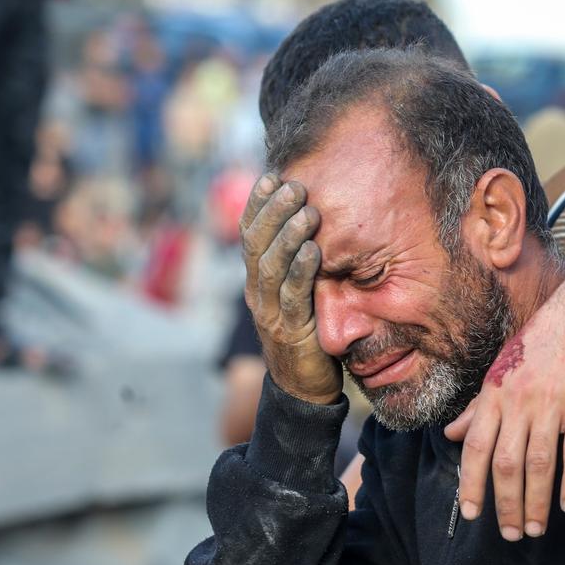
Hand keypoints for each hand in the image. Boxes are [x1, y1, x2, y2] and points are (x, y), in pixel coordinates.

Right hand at [240, 174, 341, 403]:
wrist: (303, 389)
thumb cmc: (306, 334)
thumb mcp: (296, 295)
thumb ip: (296, 264)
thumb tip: (310, 222)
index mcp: (255, 281)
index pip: (250, 236)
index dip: (257, 205)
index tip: (270, 176)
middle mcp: (256, 293)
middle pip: (257, 244)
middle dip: (273, 211)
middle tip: (292, 184)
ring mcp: (270, 313)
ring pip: (272, 266)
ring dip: (289, 235)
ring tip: (306, 210)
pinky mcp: (290, 332)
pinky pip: (293, 296)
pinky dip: (302, 271)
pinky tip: (315, 250)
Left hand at [444, 270, 564, 540]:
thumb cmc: (539, 343)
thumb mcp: (499, 369)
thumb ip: (477, 408)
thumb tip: (450, 436)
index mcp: (494, 394)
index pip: (476, 448)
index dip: (471, 484)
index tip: (471, 515)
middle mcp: (518, 401)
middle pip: (507, 464)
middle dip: (505, 504)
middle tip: (509, 535)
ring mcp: (552, 404)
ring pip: (540, 464)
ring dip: (536, 502)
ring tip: (535, 529)